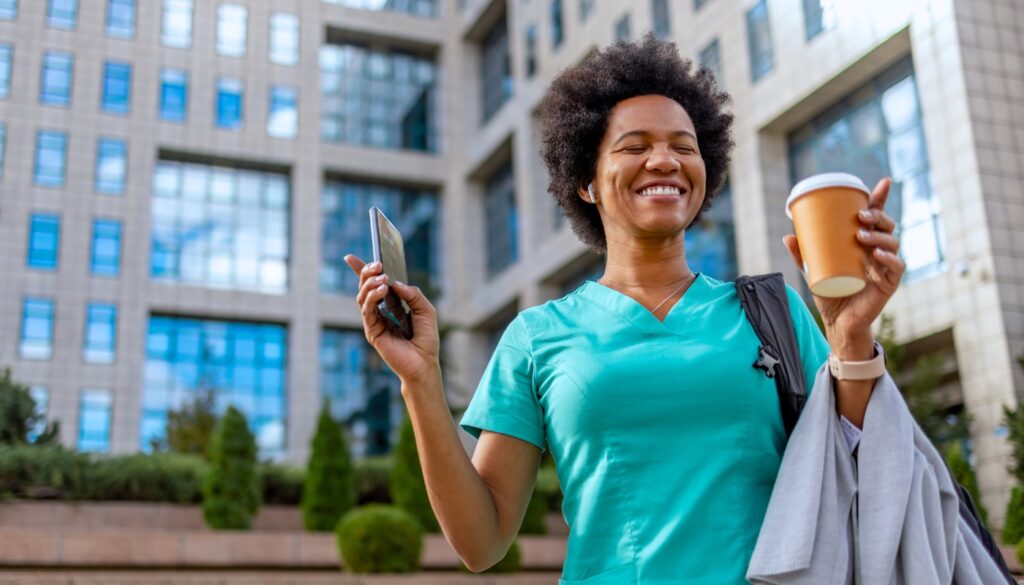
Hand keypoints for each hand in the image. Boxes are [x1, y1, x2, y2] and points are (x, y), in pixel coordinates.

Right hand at [344, 254, 440, 384]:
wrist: (424, 363)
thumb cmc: (425, 338)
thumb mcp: (426, 310)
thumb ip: (413, 294)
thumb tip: (396, 283)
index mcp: (391, 305)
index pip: (373, 284)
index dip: (362, 270)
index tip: (350, 257)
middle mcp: (380, 311)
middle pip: (366, 287)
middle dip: (367, 273)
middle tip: (377, 264)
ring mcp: (374, 321)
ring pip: (363, 297)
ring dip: (371, 284)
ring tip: (383, 277)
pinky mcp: (372, 331)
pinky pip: (367, 310)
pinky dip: (372, 297)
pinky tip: (382, 290)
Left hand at [783, 178, 904, 356]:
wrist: (837, 321)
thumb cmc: (829, 292)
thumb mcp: (812, 270)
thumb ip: (801, 255)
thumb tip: (787, 236)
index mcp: (864, 243)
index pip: (876, 216)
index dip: (881, 199)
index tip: (884, 182)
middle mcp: (878, 251)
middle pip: (886, 226)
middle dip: (877, 216)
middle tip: (860, 216)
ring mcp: (885, 267)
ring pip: (892, 243)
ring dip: (879, 236)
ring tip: (861, 235)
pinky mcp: (889, 284)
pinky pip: (896, 268)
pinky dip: (889, 260)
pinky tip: (878, 256)